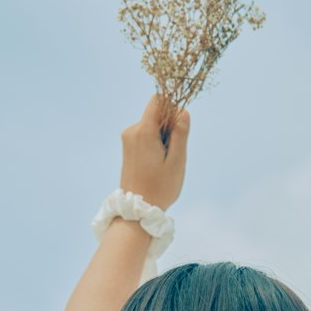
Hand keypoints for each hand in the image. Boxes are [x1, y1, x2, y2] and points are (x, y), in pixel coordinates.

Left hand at [119, 93, 190, 210]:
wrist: (136, 210)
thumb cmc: (160, 187)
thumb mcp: (177, 161)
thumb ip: (180, 134)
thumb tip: (183, 112)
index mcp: (143, 131)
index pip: (158, 101)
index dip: (173, 107)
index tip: (180, 126)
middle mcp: (132, 131)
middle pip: (156, 114)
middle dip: (169, 126)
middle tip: (172, 153)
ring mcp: (127, 139)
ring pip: (152, 125)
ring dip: (163, 138)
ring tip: (163, 162)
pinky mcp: (128, 147)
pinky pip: (146, 135)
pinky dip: (155, 144)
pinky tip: (156, 164)